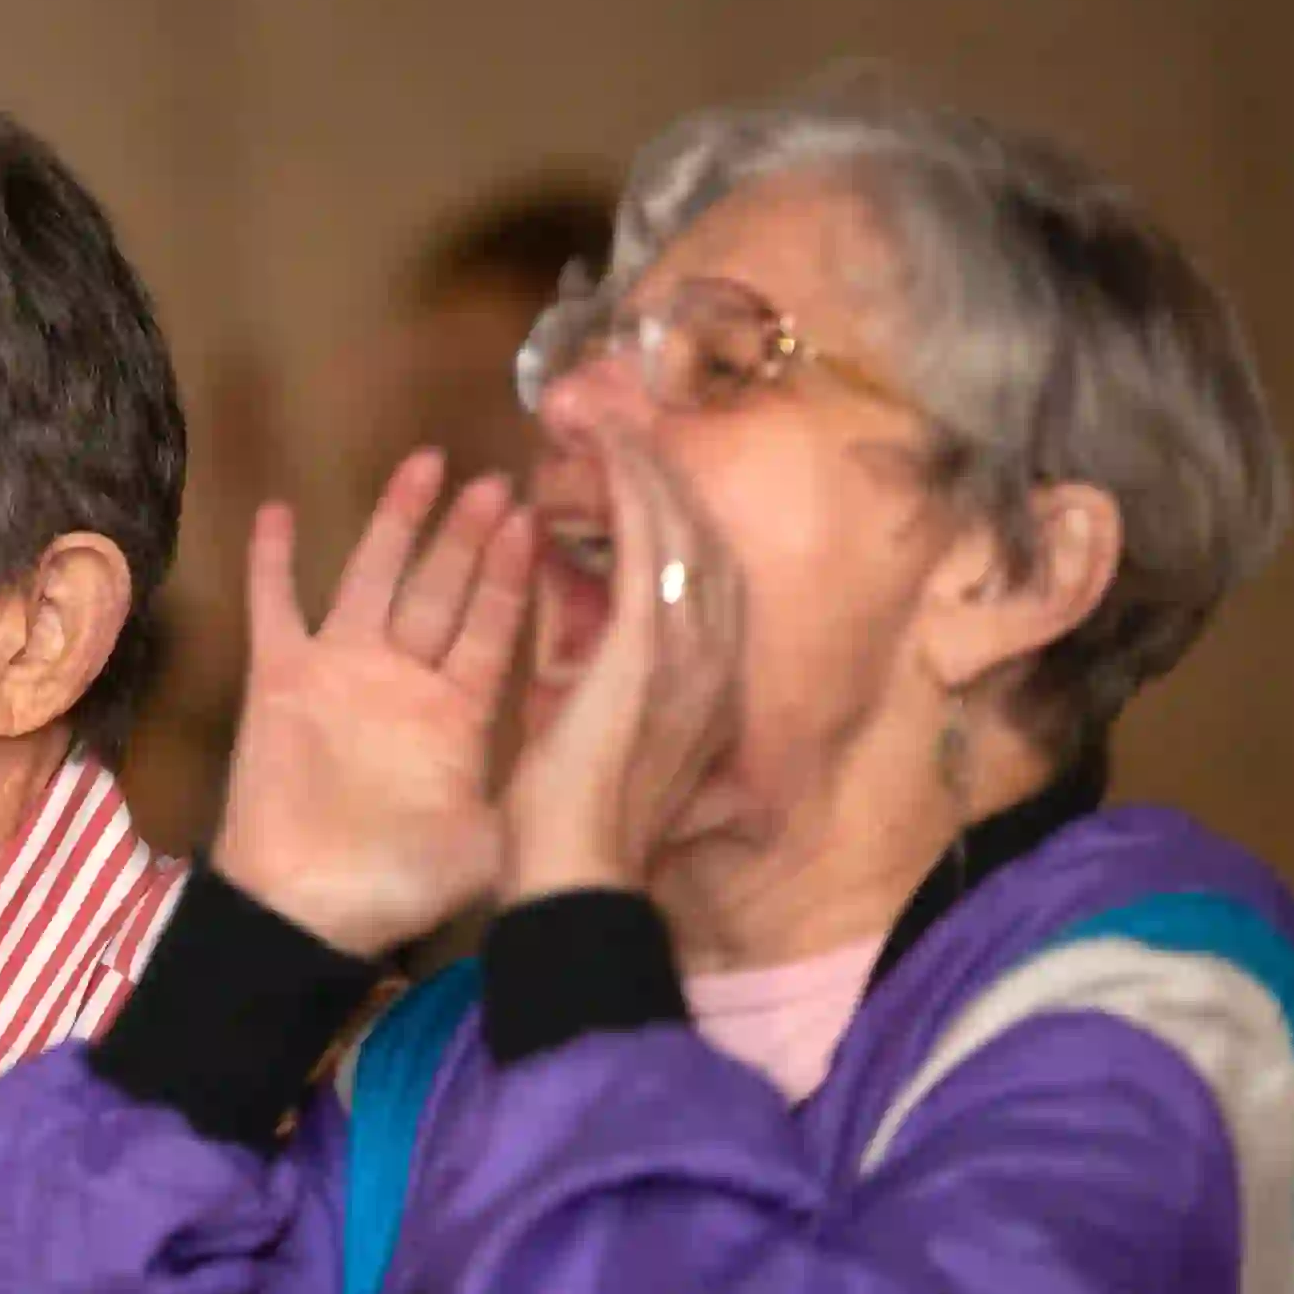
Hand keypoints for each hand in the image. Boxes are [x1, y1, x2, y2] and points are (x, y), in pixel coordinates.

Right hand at [207, 449, 536, 955]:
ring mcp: (340, 673)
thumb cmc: (393, 886)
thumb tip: (596, 780)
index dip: (514, 573)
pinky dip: (274, 563)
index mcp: (457, 712)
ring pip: (374, 577)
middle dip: (469, 533)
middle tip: (498, 476)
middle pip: (442, 587)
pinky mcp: (281, 680)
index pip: (495, 625)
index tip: (538, 517)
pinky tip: (277, 510)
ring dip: (396, 521)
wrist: (304, 914)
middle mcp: (403, 679)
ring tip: (424, 462)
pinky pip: (276, 607)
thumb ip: (530, 797)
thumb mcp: (486, 841)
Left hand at [504, 423, 741, 900]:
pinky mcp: (648, 643)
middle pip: (703, 539)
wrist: (578, 874)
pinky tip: (607, 448)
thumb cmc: (580, 828)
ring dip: (649, 467)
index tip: (642, 475)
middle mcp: (716, 658)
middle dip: (667, 477)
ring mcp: (690, 648)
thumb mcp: (616, 742)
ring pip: (681, 529)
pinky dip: (630, 488)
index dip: (675, 519)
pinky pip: (646, 541)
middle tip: (628, 422)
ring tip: (614, 419)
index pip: (702, 576)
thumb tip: (611, 654)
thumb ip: (626, 690)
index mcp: (708, 683)